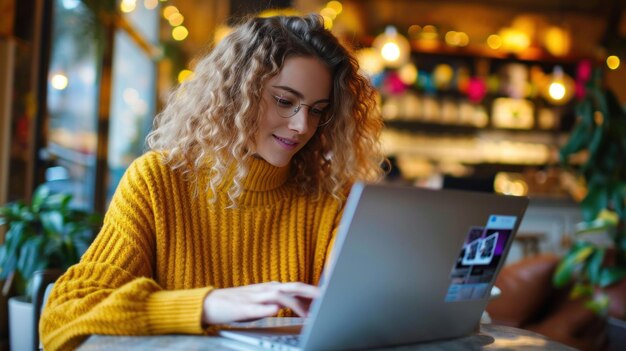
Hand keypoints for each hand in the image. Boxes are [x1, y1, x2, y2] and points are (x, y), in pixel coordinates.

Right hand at [202, 282, 319, 324]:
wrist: (210, 303)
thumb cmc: (238, 303)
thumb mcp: (263, 302)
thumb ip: (282, 302)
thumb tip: (303, 307)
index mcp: (272, 288)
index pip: (297, 288)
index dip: (314, 292)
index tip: (330, 296)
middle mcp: (266, 289)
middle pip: (293, 287)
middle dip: (311, 292)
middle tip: (328, 298)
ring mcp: (254, 297)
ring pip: (278, 296)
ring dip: (294, 303)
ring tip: (307, 312)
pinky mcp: (242, 307)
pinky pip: (256, 307)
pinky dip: (267, 308)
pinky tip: (276, 310)